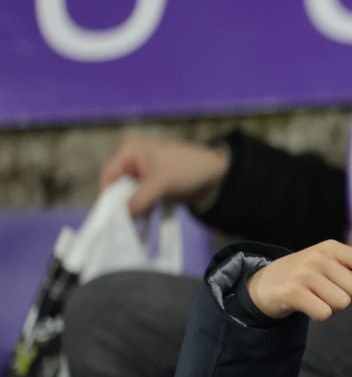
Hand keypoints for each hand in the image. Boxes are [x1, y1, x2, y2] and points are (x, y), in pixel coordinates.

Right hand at [99, 135, 228, 215]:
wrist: (218, 175)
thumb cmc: (188, 169)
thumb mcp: (160, 183)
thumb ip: (139, 200)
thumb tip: (123, 217)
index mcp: (129, 150)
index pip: (108, 175)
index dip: (109, 196)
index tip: (113, 217)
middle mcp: (133, 159)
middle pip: (118, 186)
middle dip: (122, 204)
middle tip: (125, 224)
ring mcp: (143, 173)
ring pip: (129, 195)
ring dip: (133, 209)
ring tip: (135, 226)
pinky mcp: (154, 185)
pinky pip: (141, 199)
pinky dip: (143, 209)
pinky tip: (144, 223)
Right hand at [246, 240, 351, 321]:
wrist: (265, 283)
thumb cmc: (307, 280)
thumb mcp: (333, 277)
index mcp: (334, 249)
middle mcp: (320, 256)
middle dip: (347, 299)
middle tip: (327, 294)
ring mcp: (306, 272)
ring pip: (342, 303)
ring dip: (332, 308)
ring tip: (316, 298)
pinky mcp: (294, 290)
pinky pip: (325, 313)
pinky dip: (320, 316)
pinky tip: (306, 306)